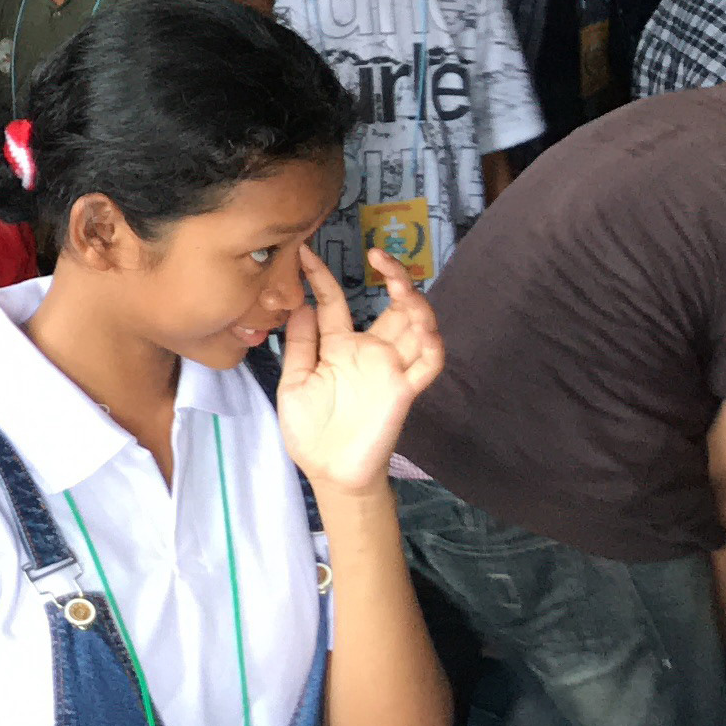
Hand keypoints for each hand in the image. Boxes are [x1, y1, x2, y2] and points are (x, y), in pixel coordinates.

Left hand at [276, 246, 443, 495]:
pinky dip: (431, 341)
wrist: (328, 472)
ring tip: (400, 281)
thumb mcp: (294, 382)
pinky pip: (428, 362)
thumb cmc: (311, 430)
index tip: (305, 253)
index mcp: (339, 347)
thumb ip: (300, 345)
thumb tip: (301, 304)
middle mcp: (369, 352)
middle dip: (393, 277)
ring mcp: (390, 369)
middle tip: (379, 252)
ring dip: (415, 301)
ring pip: (417, 326)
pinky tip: (421, 324)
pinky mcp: (404, 390)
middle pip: (392, 306)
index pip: (335, 303)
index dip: (322, 278)